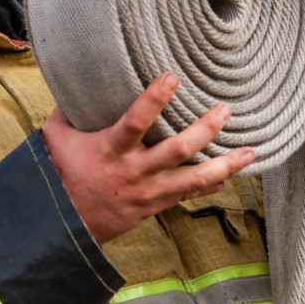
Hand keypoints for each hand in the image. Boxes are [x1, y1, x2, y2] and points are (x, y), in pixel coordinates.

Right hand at [41, 72, 255, 243]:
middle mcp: (135, 171)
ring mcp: (149, 192)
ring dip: (225, 165)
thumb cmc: (60, 176)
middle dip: (205, 129)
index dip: (154, 99)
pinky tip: (230, 176)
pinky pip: (189, 195)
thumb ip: (66, 109)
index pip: (136, 122)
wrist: (64, 226)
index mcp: (111, 150)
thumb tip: (73, 79)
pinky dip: (211, 185)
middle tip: (225, 109)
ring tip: (250, 151)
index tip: (172, 77)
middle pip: (177, 150)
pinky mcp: (156, 205)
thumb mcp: (55, 137)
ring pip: (193, 179)